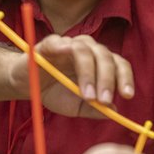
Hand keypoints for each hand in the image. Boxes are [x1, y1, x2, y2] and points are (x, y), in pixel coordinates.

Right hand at [10, 34, 134, 117]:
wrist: (26, 86)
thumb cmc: (53, 92)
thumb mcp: (76, 106)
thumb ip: (94, 109)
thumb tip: (114, 112)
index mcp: (98, 63)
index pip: (118, 65)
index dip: (125, 78)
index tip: (127, 96)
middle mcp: (88, 50)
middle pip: (105, 57)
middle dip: (107, 80)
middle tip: (104, 100)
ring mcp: (69, 45)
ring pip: (86, 50)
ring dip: (88, 73)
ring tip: (87, 95)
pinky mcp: (49, 44)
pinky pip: (59, 41)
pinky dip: (63, 46)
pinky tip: (65, 54)